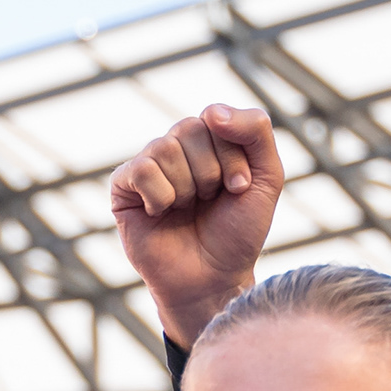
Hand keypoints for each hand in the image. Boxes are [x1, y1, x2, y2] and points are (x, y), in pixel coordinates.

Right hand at [111, 105, 286, 347]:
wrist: (212, 279)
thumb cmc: (238, 232)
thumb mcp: (267, 178)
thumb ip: (256, 131)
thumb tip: (211, 111)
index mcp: (209, 140)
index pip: (216, 118)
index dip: (232, 157)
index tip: (238, 189)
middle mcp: (177, 147)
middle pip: (189, 129)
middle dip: (209, 173)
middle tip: (211, 201)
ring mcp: (149, 166)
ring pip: (165, 148)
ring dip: (186, 188)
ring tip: (187, 209)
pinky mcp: (123, 188)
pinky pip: (141, 170)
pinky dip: (160, 196)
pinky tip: (162, 213)